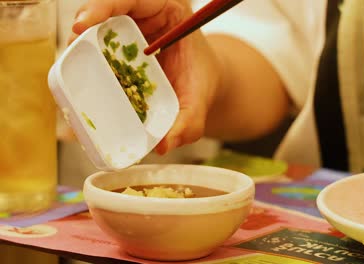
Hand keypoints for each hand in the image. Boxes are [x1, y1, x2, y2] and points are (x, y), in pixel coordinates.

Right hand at [71, 0, 221, 154]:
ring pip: (98, 30)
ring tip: (71, 68)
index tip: (83, 24)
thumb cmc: (203, 84)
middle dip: (84, 26)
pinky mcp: (120, 48)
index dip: (104, 6)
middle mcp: (147, 18)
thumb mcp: (200, 103)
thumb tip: (162, 145)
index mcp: (169, 14)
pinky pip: (99, 50)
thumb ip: (188, 123)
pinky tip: (80, 80)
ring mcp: (131, 32)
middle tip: (72, 49)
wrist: (204, 84)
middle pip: (108, 11)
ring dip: (81, 47)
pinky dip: (87, 63)